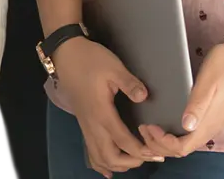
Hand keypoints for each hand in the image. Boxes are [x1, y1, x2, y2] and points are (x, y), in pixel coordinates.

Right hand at [51, 38, 164, 175]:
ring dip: (118, 164)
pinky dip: (101, 163)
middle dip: (131, 162)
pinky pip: (90, 151)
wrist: (65, 54)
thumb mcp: (113, 67)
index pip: (124, 142)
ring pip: (99, 157)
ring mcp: (86, 125)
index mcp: (102, 113)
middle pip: (110, 157)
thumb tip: (145, 97)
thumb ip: (130, 83)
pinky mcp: (83, 123)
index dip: (142, 151)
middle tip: (149, 155)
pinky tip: (109, 168)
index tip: (158, 153)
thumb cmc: (90, 60)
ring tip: (135, 159)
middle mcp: (92, 124)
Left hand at [137, 40, 223, 157]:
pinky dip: (176, 135)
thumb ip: (197, 105)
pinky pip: (193, 134)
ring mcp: (214, 122)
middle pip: (183, 150)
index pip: (182, 147)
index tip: (148, 126)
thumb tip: (185, 126)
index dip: (162, 143)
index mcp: (208, 122)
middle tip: (143, 128)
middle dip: (160, 145)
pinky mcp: (214, 115)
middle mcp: (211, 127)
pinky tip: (167, 123)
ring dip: (167, 141)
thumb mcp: (208, 82)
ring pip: (188, 143)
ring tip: (150, 127)